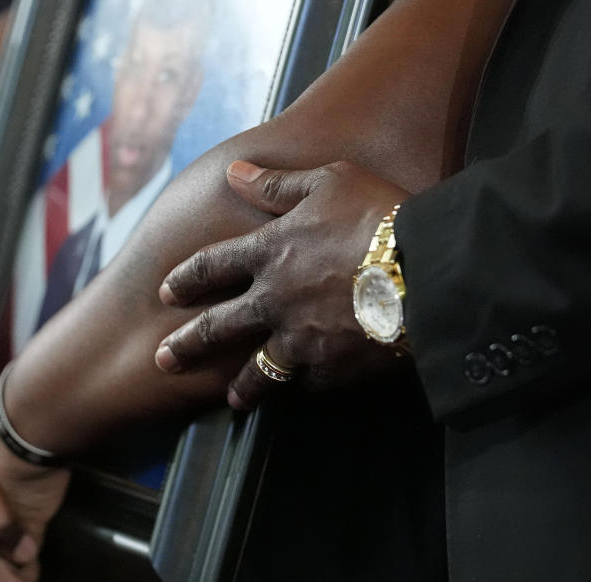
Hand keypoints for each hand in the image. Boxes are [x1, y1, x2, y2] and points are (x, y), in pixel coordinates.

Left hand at [154, 160, 410, 408]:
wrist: (427, 269)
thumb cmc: (379, 215)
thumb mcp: (329, 182)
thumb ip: (277, 184)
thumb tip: (234, 172)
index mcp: (267, 252)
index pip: (209, 267)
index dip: (184, 280)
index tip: (165, 293)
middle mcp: (272, 300)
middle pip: (216, 328)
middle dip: (186, 345)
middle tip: (163, 361)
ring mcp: (299, 339)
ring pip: (258, 371)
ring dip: (243, 387)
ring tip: (234, 400)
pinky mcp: (331, 368)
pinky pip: (310, 383)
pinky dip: (305, 386)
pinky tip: (302, 390)